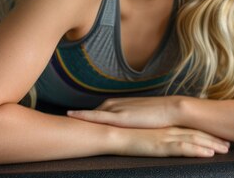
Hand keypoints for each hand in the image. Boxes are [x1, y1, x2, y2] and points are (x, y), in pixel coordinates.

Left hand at [67, 96, 182, 128]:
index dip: (86, 117)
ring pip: (89, 113)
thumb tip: (131, 129)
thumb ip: (133, 121)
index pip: (98, 111)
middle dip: (78, 117)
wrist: (171, 109)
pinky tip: (70, 116)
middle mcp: (114, 104)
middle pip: (91, 112)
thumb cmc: (161, 116)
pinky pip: (95, 115)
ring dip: (76, 117)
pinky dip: (82, 115)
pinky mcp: (117, 116)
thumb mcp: (144, 118)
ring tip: (61, 122)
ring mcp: (115, 109)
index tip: (75, 121)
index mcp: (120, 104)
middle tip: (62, 123)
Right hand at [116, 127, 229, 156]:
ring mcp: (167, 136)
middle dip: (214, 139)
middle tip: (229, 144)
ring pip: (195, 140)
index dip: (206, 133)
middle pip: (197, 134)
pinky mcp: (161, 145)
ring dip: (212, 145)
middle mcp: (170, 129)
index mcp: (166, 126)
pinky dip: (198, 150)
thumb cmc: (124, 133)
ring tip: (226, 149)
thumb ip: (154, 135)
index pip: (191, 129)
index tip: (218, 137)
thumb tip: (158, 140)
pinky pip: (183, 148)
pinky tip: (209, 154)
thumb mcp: (143, 134)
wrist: (112, 131)